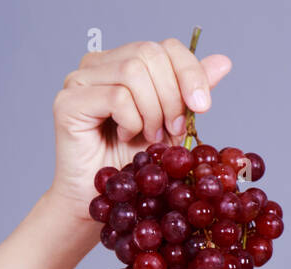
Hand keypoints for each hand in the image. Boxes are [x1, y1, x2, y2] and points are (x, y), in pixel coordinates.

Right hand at [48, 38, 231, 223]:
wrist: (104, 200)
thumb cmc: (132, 165)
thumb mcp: (172, 125)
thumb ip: (190, 92)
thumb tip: (222, 62)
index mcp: (124, 63)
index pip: (164, 47)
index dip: (189, 72)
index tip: (203, 106)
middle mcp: (99, 64)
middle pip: (149, 54)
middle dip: (171, 96)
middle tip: (171, 130)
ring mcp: (79, 80)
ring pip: (133, 73)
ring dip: (152, 111)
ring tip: (148, 136)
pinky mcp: (68, 102)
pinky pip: (116, 97)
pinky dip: (132, 122)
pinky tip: (127, 138)